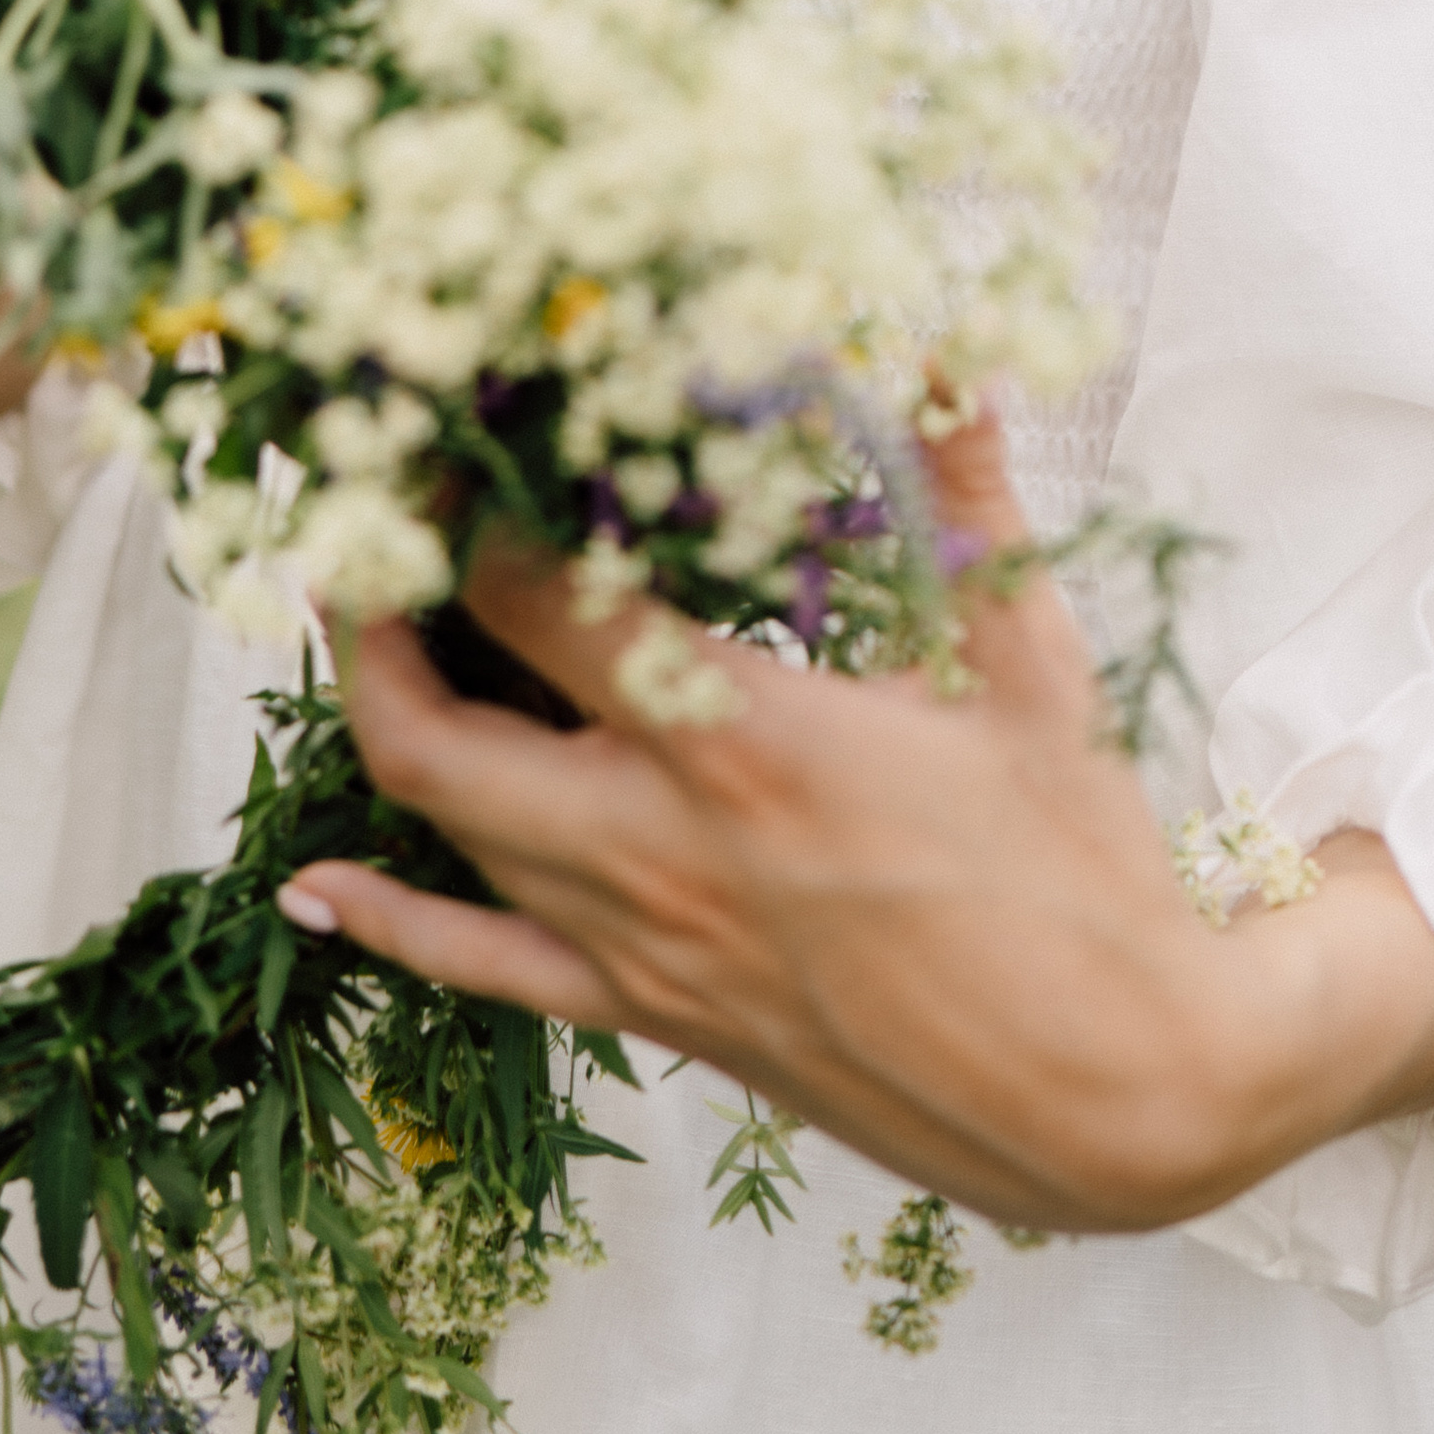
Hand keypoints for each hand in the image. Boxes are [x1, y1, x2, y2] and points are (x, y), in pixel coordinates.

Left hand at [282, 412, 1433, 1233]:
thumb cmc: (1082, 867)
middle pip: (430, 725)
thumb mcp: (1028, 662)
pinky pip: (480, 972)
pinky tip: (314, 886)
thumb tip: (945, 343)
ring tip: (364, 624)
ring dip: (383, 721)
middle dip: (369, 614)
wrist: (1120, 1089)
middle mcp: (662, 847)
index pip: (534, 601)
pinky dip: (387, 920)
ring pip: (443, 831)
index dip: (469, 510)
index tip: (459, 432)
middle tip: (365, 521)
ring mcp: (645, 947)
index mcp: (746, 739)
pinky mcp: (656, 1020)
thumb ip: (968, 488)